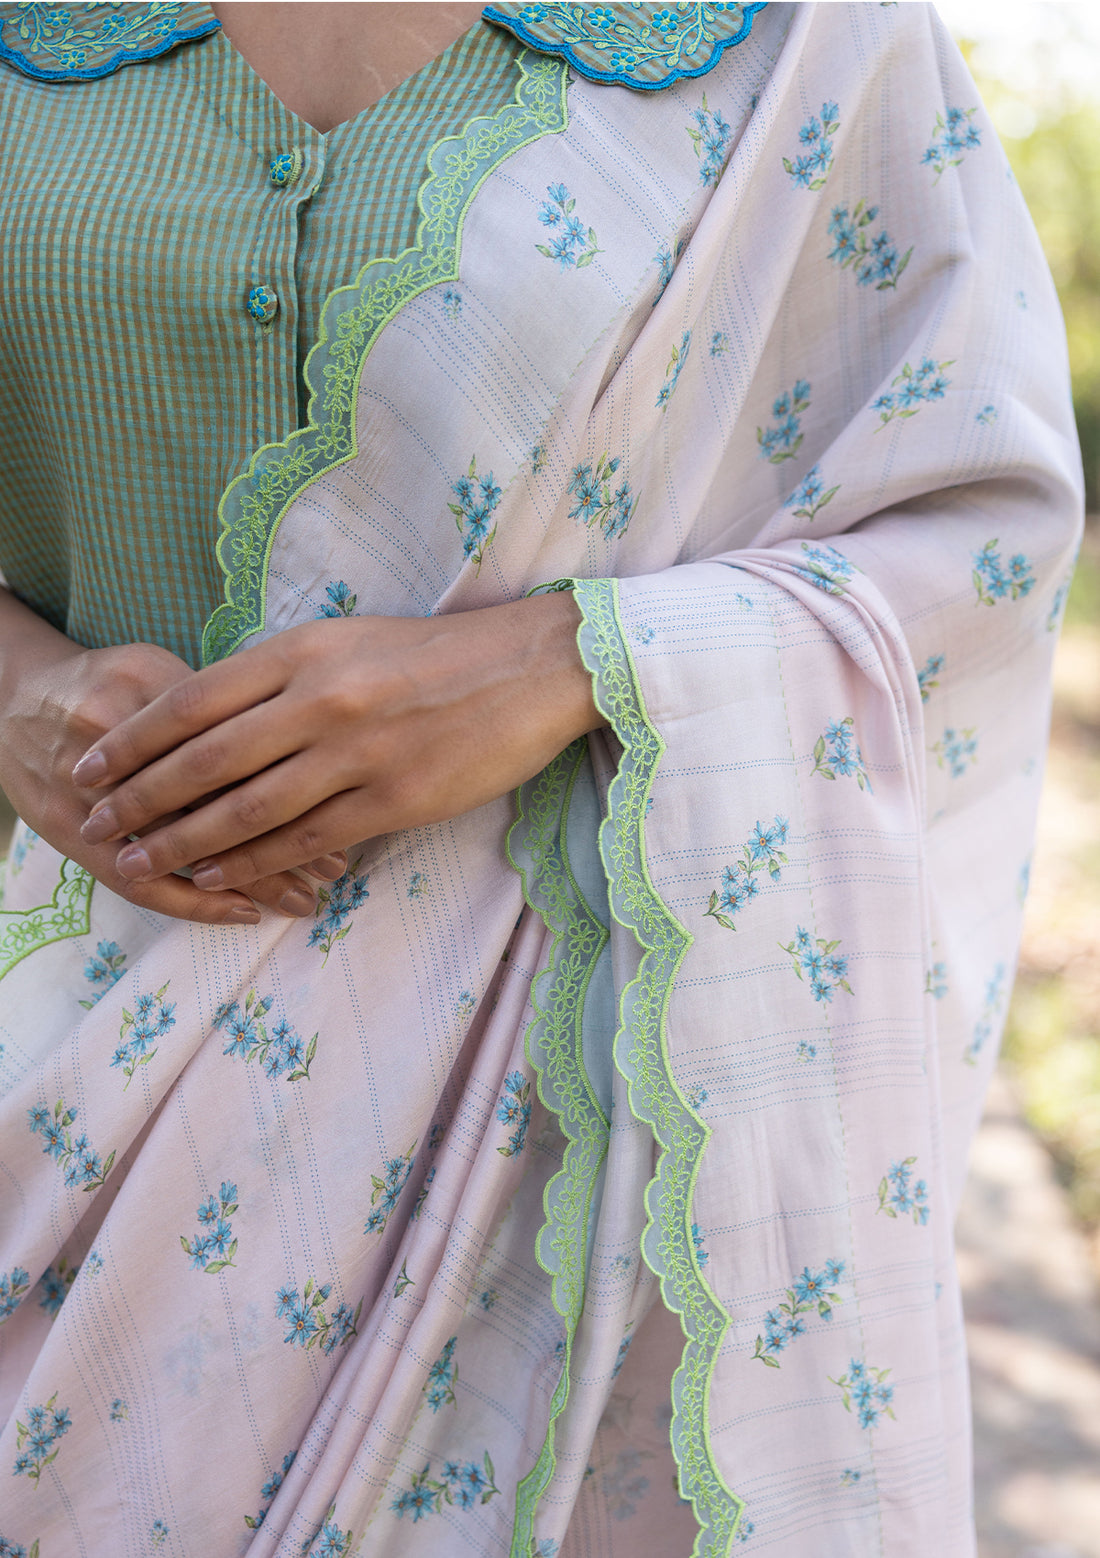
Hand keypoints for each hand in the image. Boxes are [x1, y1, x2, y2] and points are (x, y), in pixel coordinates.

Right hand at [0, 633, 343, 924]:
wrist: (12, 703)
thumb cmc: (107, 683)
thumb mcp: (159, 669)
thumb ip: (219, 702)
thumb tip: (299, 740)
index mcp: (148, 692)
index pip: (232, 744)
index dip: (291, 781)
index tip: (342, 806)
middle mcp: (118, 747)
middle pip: (213, 802)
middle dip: (283, 840)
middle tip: (335, 868)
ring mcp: (92, 799)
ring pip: (183, 850)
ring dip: (248, 880)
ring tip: (302, 899)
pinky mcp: (73, 837)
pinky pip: (137, 884)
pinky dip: (193, 903)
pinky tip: (241, 913)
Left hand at [72, 594, 602, 890]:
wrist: (530, 668)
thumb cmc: (435, 654)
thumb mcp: (347, 641)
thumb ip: (279, 676)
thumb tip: (209, 717)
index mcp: (303, 651)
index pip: (192, 700)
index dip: (132, 741)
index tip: (91, 767)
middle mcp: (322, 699)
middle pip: (205, 759)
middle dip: (139, 799)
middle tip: (95, 826)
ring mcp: (359, 752)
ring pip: (249, 808)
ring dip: (184, 841)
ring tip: (139, 862)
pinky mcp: (397, 799)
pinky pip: (309, 839)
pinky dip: (254, 862)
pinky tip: (217, 875)